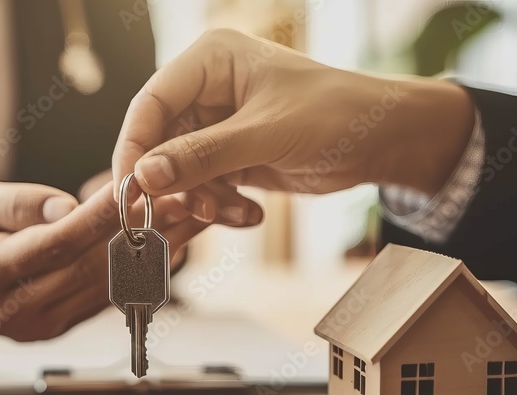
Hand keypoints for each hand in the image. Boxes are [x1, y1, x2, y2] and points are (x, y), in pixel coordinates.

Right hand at [0, 177, 207, 341]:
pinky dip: (141, 270)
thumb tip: (66, 206)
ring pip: (109, 287)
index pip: (57, 243)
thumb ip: (16, 204)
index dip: (103, 216)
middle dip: (146, 231)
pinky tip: (170, 241)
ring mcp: (37, 326)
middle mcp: (14, 310)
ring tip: (191, 213)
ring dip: (155, 252)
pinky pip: (106, 299)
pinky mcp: (55, 328)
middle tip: (188, 195)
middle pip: (93, 269)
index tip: (142, 185)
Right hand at [113, 29, 474, 204]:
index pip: (150, 103)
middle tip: (189, 212)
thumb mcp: (266, 135)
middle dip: (175, 183)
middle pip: (159, 143)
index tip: (130, 191)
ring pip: (179, 172)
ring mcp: (217, 124)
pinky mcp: (229, 155)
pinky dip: (220, 206)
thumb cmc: (336, 116)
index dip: (135, 148)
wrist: (386, 141)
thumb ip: (202, 156)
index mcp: (211, 60)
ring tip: (234, 212)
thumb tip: (144, 178)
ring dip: (202, 200)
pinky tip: (251, 213)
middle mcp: (207, 88)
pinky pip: (204, 187)